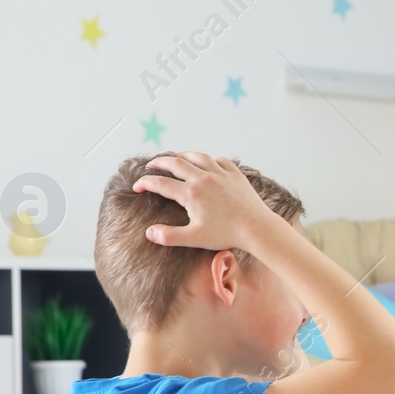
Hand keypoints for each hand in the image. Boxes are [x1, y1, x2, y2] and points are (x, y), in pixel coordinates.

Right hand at [130, 151, 285, 251]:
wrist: (257, 228)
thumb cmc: (227, 234)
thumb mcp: (194, 238)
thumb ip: (169, 236)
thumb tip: (149, 233)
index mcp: (190, 193)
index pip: (160, 183)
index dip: (145, 183)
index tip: (137, 186)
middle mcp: (203, 178)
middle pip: (175, 163)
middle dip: (159, 162)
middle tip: (151, 165)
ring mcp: (220, 174)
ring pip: (197, 157)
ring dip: (183, 155)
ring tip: (176, 158)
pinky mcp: (235, 175)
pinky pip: (220, 161)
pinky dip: (211, 160)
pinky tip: (208, 164)